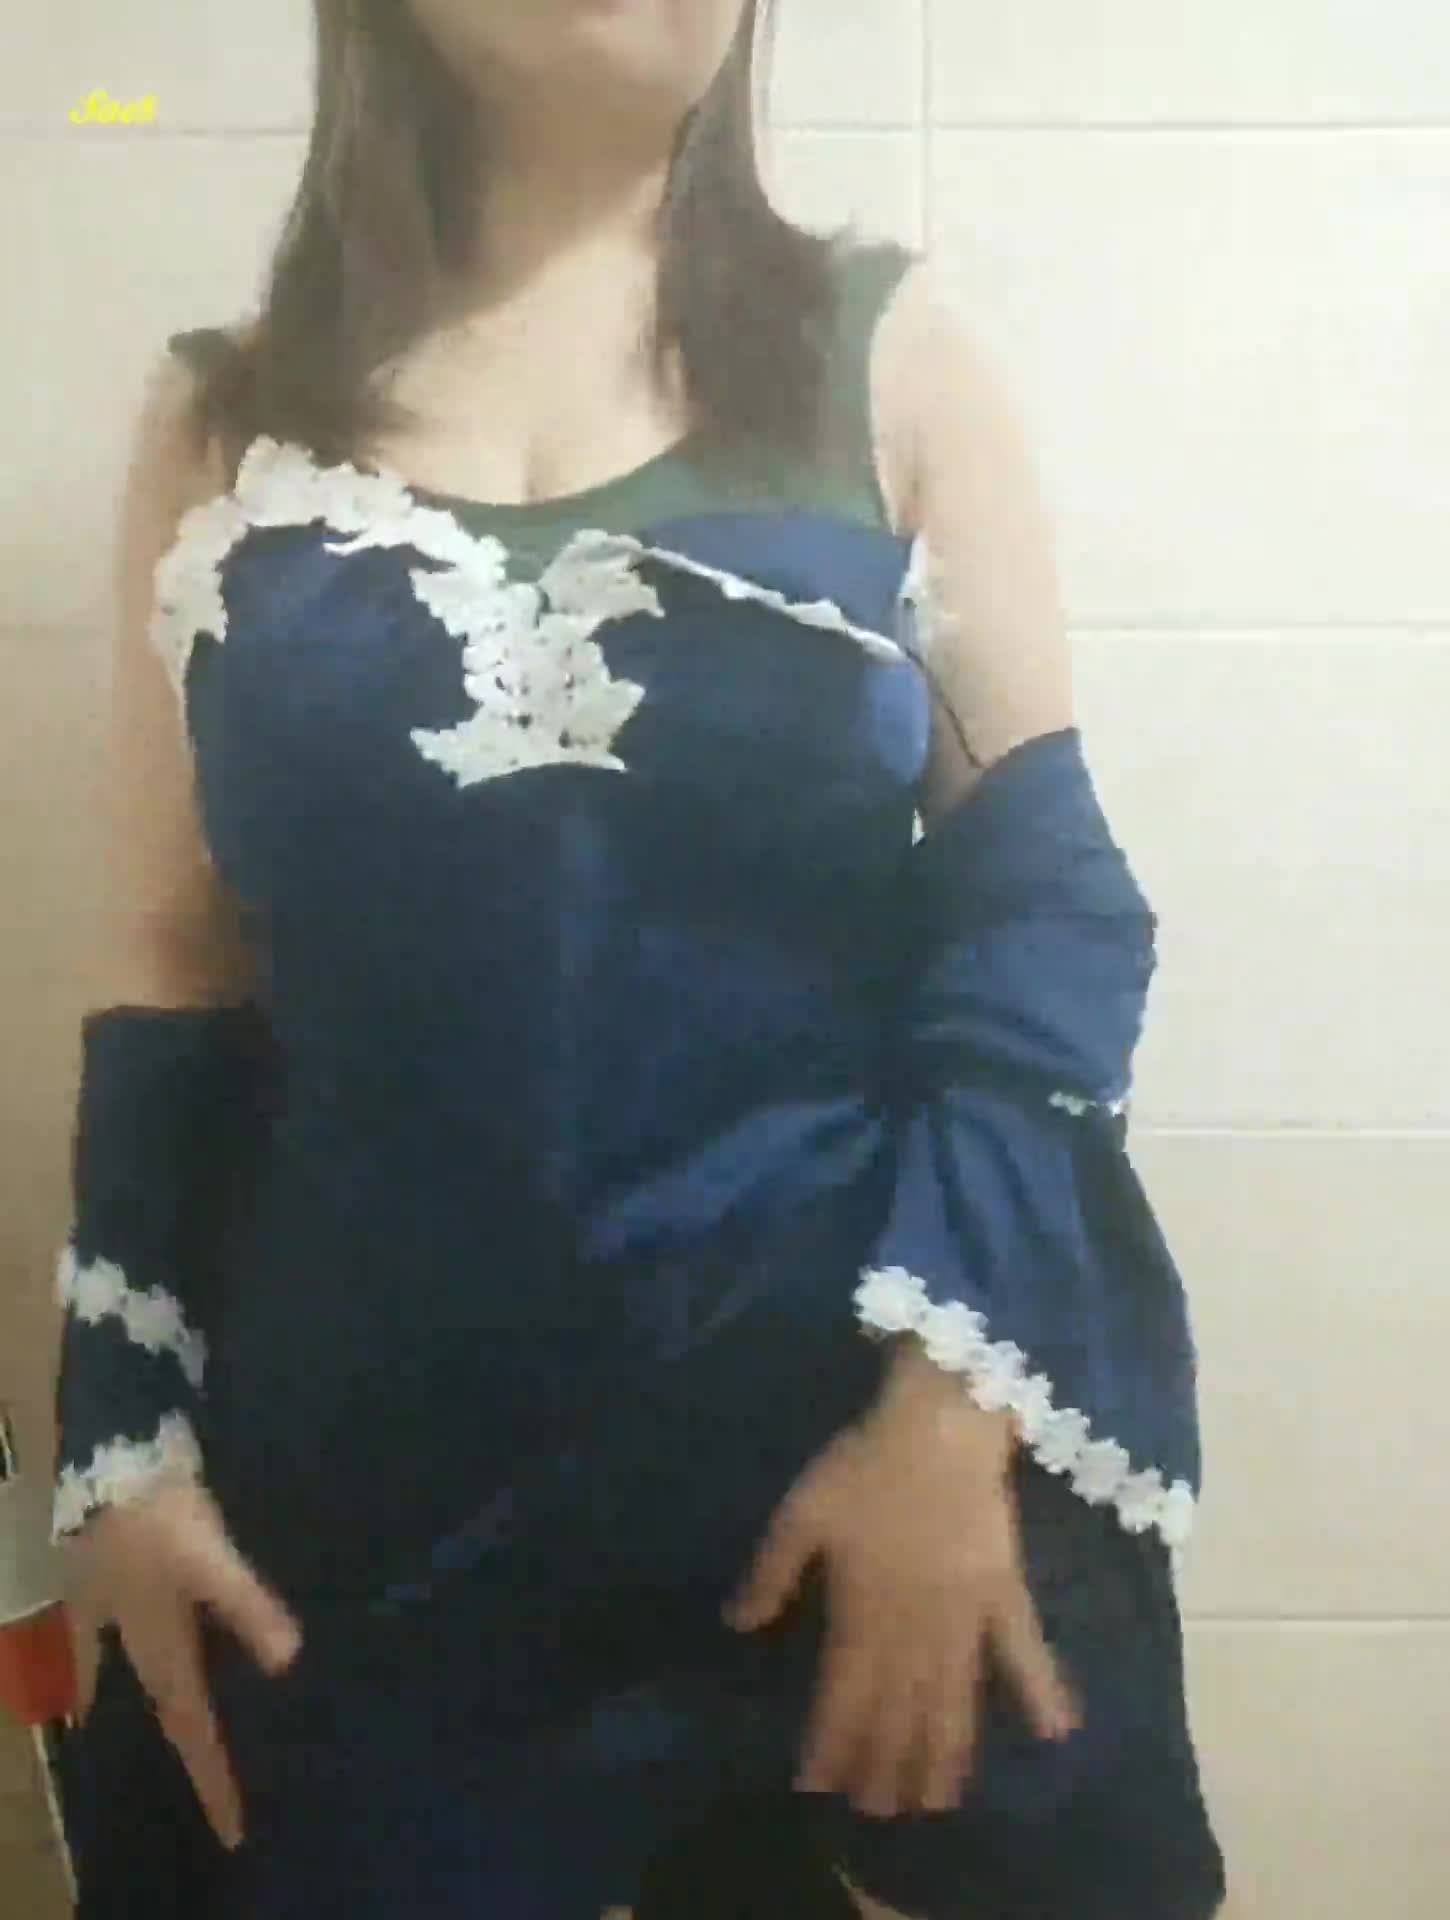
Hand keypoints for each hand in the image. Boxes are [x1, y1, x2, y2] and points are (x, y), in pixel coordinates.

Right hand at [64, 1479, 301, 1850]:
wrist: (109, 1464)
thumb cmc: (160, 1518)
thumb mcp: (211, 1559)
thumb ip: (248, 1606)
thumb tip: (290, 1662)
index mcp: (163, 1652)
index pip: (193, 1732)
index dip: (214, 1780)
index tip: (235, 1831)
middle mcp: (142, 1647)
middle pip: (177, 1716)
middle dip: (202, 1758)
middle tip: (227, 1799)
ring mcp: (128, 1620)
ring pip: (165, 1684)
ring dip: (189, 1716)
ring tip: (214, 1743)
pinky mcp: (128, 1591)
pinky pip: (155, 1648)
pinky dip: (176, 1666)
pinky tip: (185, 1660)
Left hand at [724, 1344, 1078, 1817]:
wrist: (939, 1423)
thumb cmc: (865, 1462)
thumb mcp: (801, 1512)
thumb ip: (772, 1572)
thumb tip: (737, 1625)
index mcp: (862, 1610)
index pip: (843, 1693)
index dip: (830, 1742)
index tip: (815, 1784)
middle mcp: (914, 1628)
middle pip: (899, 1711)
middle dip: (885, 1764)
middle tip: (876, 1811)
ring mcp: (965, 1615)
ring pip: (953, 1699)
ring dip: (944, 1753)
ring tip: (936, 1802)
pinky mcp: (1005, 1592)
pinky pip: (1026, 1648)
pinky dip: (1042, 1688)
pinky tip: (1056, 1732)